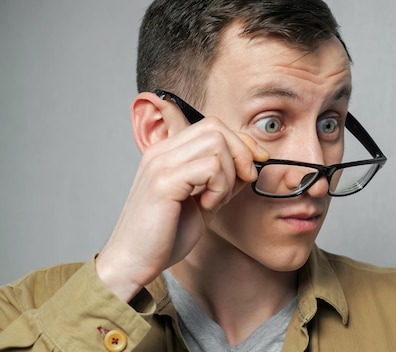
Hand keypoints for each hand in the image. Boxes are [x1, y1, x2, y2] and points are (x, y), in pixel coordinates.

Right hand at [96, 111, 268, 301]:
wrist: (134, 263)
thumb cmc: (165, 237)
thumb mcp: (203, 203)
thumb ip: (222, 181)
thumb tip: (251, 164)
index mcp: (167, 153)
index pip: (212, 125)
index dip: (241, 141)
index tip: (257, 162)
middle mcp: (161, 152)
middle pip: (216, 127)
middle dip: (241, 152)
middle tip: (244, 180)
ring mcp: (160, 164)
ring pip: (216, 143)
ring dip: (228, 174)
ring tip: (214, 199)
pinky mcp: (163, 182)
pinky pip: (211, 168)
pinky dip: (219, 187)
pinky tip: (206, 205)